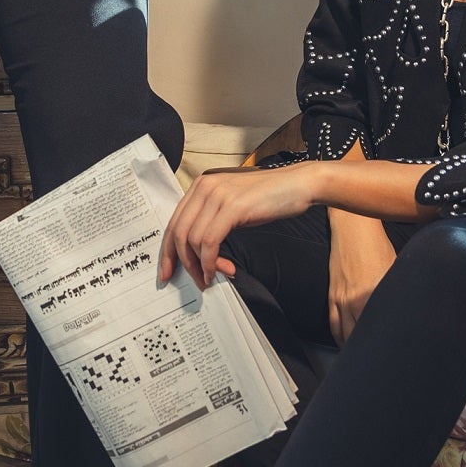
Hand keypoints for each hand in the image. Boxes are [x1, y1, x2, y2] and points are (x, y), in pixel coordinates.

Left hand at [160, 163, 318, 289]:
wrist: (297, 184)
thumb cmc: (268, 198)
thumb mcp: (232, 207)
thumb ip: (212, 222)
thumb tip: (198, 254)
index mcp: (201, 186)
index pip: (174, 222)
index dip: (168, 251)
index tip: (167, 272)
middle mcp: (204, 187)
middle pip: (178, 232)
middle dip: (182, 263)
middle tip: (195, 281)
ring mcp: (217, 195)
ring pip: (192, 239)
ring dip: (200, 265)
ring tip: (212, 277)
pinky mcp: (232, 206)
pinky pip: (210, 241)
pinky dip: (211, 261)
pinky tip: (219, 270)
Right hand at [327, 211, 395, 346]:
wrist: (352, 227)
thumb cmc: (376, 244)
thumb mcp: (394, 268)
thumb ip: (397, 291)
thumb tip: (406, 307)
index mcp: (374, 294)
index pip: (380, 327)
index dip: (387, 343)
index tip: (393, 352)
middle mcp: (356, 300)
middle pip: (360, 336)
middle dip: (369, 351)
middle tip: (379, 361)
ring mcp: (342, 299)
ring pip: (345, 334)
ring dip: (352, 348)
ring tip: (362, 358)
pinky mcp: (332, 296)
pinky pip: (334, 324)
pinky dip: (339, 337)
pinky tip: (345, 344)